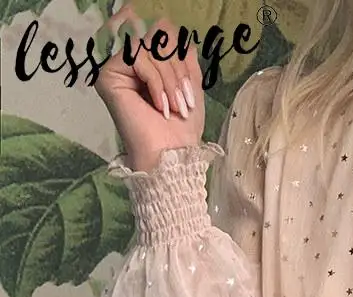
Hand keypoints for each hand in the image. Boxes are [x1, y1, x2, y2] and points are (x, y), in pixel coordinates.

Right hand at [94, 4, 203, 171]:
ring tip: (176, 107)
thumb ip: (184, 56)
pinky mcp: (108, 76)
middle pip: (157, 38)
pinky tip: (161, 107)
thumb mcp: (190, 86)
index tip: (189, 91)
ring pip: (149, 48)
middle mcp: (129, 64)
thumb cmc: (182, 128)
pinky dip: (157, 83)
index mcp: (148, 65)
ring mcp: (117, 69)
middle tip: (185, 101)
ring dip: (170, 79)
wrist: (171, 154)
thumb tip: (176, 30)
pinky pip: (138, 59)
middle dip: (177, 70)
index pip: (164, 36)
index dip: (180, 57)